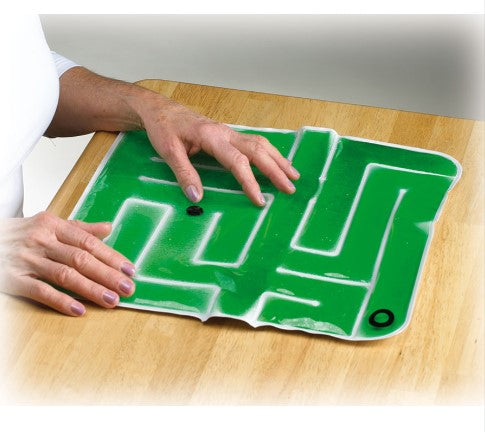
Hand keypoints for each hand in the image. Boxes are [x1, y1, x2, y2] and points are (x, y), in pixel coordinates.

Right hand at [0, 212, 135, 315]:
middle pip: (81, 259)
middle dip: (108, 274)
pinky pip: (40, 291)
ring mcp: (26, 260)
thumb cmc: (17, 234)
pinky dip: (61, 301)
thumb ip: (79, 228)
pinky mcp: (12, 279)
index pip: (88, 242)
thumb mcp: (47, 224)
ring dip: (91, 289)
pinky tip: (79, 310)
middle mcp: (41, 241)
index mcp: (52, 226)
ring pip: (65, 275)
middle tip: (128, 287)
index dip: (111, 257)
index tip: (129, 269)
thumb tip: (108, 228)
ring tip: (111, 299)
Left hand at [138, 95, 299, 205]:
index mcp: (212, 137)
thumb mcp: (168, 151)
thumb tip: (197, 197)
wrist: (160, 109)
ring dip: (278, 159)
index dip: (250, 182)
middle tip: (290, 188)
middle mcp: (225, 133)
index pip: (237, 161)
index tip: (260, 200)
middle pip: (258, 150)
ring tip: (293, 176)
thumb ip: (184, 173)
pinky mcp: (229, 134)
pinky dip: (270, 153)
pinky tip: (277, 161)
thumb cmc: (163, 128)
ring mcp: (229, 132)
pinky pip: (255, 142)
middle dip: (276, 170)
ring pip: (261, 144)